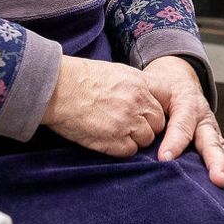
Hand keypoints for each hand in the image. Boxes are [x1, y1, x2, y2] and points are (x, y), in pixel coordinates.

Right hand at [41, 56, 165, 157]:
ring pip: (146, 139)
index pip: (165, 99)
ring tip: (116, 131)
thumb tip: (144, 96)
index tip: (148, 111)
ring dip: (135, 138)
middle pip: (158, 123)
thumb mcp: (114, 72)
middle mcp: (138, 103)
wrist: (58, 89)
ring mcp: (127, 123)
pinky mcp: (114, 141)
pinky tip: (108, 139)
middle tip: (129, 123)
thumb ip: (134, 85)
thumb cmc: (80, 78)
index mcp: (139, 84)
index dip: (156, 107)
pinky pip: (130, 151)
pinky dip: (121, 148)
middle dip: (147, 125)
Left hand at [143, 56, 223, 201]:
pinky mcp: (217, 145)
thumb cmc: (161, 89)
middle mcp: (204, 120)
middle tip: (217, 179)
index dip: (175, 141)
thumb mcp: (152, 88)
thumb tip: (128, 124)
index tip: (165, 159)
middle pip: (211, 141)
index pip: (182, 124)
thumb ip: (144, 104)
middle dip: (215, 162)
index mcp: (187, 104)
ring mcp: (213, 134)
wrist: (177, 81)